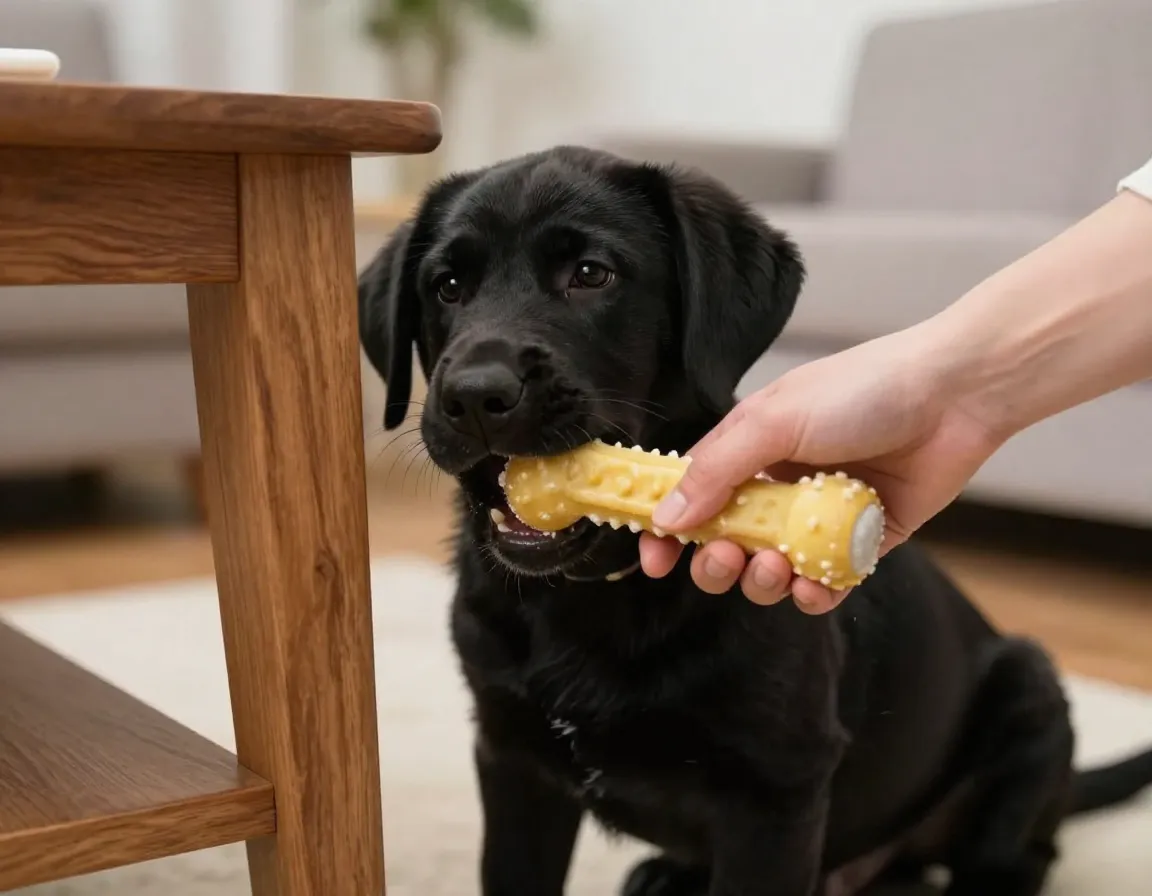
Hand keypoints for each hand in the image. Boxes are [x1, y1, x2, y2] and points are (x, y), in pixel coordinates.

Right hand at [639, 324, 1001, 612]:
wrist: (954, 397)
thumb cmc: (862, 392)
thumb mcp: (774, 421)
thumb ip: (717, 470)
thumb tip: (667, 517)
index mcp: (749, 450)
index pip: (692, 496)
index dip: (668, 529)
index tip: (655, 561)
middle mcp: (779, 487)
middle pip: (726, 543)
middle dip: (716, 561)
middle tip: (726, 558)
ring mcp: (819, 519)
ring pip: (771, 571)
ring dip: (761, 582)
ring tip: (775, 568)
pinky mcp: (862, 544)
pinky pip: (825, 584)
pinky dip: (813, 594)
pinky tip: (814, 586)